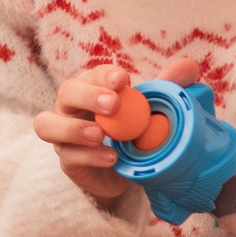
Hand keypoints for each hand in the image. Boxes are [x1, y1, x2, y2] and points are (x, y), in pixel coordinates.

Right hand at [39, 58, 204, 206]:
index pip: (93, 75)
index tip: (124, 80)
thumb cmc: (137, 132)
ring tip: (99, 134)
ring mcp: (63, 135)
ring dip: (73, 127)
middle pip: (66, 92)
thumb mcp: (156, 109)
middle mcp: (71, 108)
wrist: (130, 172)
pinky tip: (111, 157)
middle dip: (88, 95)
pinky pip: (69, 156)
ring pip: (47, 124)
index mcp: (92, 88)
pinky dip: (89, 156)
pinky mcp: (67, 161)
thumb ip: (169, 86)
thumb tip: (188, 65)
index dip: (105, 75)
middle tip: (113, 104)